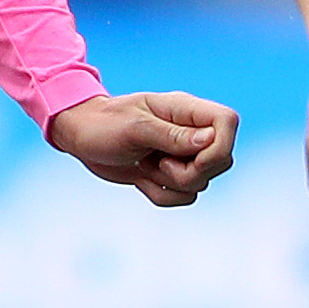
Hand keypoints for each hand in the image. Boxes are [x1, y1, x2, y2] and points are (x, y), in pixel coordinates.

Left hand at [48, 89, 236, 206]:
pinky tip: (141, 177)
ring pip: (203, 183)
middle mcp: (190, 132)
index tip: (192, 158)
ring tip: (144, 164)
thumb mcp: (134, 128)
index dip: (219, 146)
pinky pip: (184, 197)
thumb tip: (208, 141)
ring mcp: (182, 154)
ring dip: (171, 185)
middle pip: (222, 160)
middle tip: (159, 163)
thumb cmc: (102, 124)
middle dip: (191, 173)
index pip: (227, 121)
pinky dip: (161, 195)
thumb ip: (172, 135)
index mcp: (186, 110)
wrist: (80, 136)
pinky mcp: (171, 175)